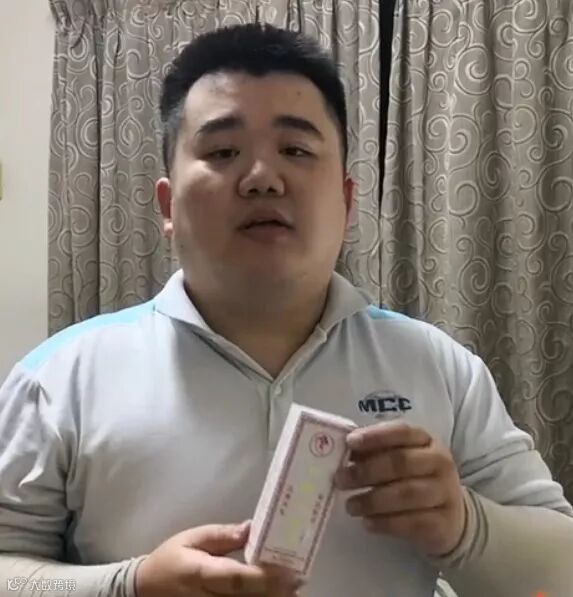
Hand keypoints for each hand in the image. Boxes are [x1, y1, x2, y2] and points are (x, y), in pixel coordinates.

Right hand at [135, 521, 301, 595]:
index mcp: (201, 573)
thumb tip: (251, 528)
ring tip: (294, 589)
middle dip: (275, 591)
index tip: (288, 570)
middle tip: (300, 580)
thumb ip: (222, 535)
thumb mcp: (193, 538)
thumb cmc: (172, 558)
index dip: (264, 578)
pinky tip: (275, 595)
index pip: (236, 579)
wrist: (145, 589)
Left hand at [335, 422, 466, 556]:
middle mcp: (440, 463)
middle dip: (367, 471)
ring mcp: (445, 493)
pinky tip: (367, 523)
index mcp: (426, 441)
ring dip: (373, 500)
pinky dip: (385, 523)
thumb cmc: (416, 479)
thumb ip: (376, 452)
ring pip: (406, 494)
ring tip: (350, 506)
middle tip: (341, 479)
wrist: (452, 517)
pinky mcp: (443, 523)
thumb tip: (346, 450)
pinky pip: (412, 523)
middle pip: (401, 462)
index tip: (349, 442)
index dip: (375, 436)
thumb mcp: (401, 459)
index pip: (402, 432)